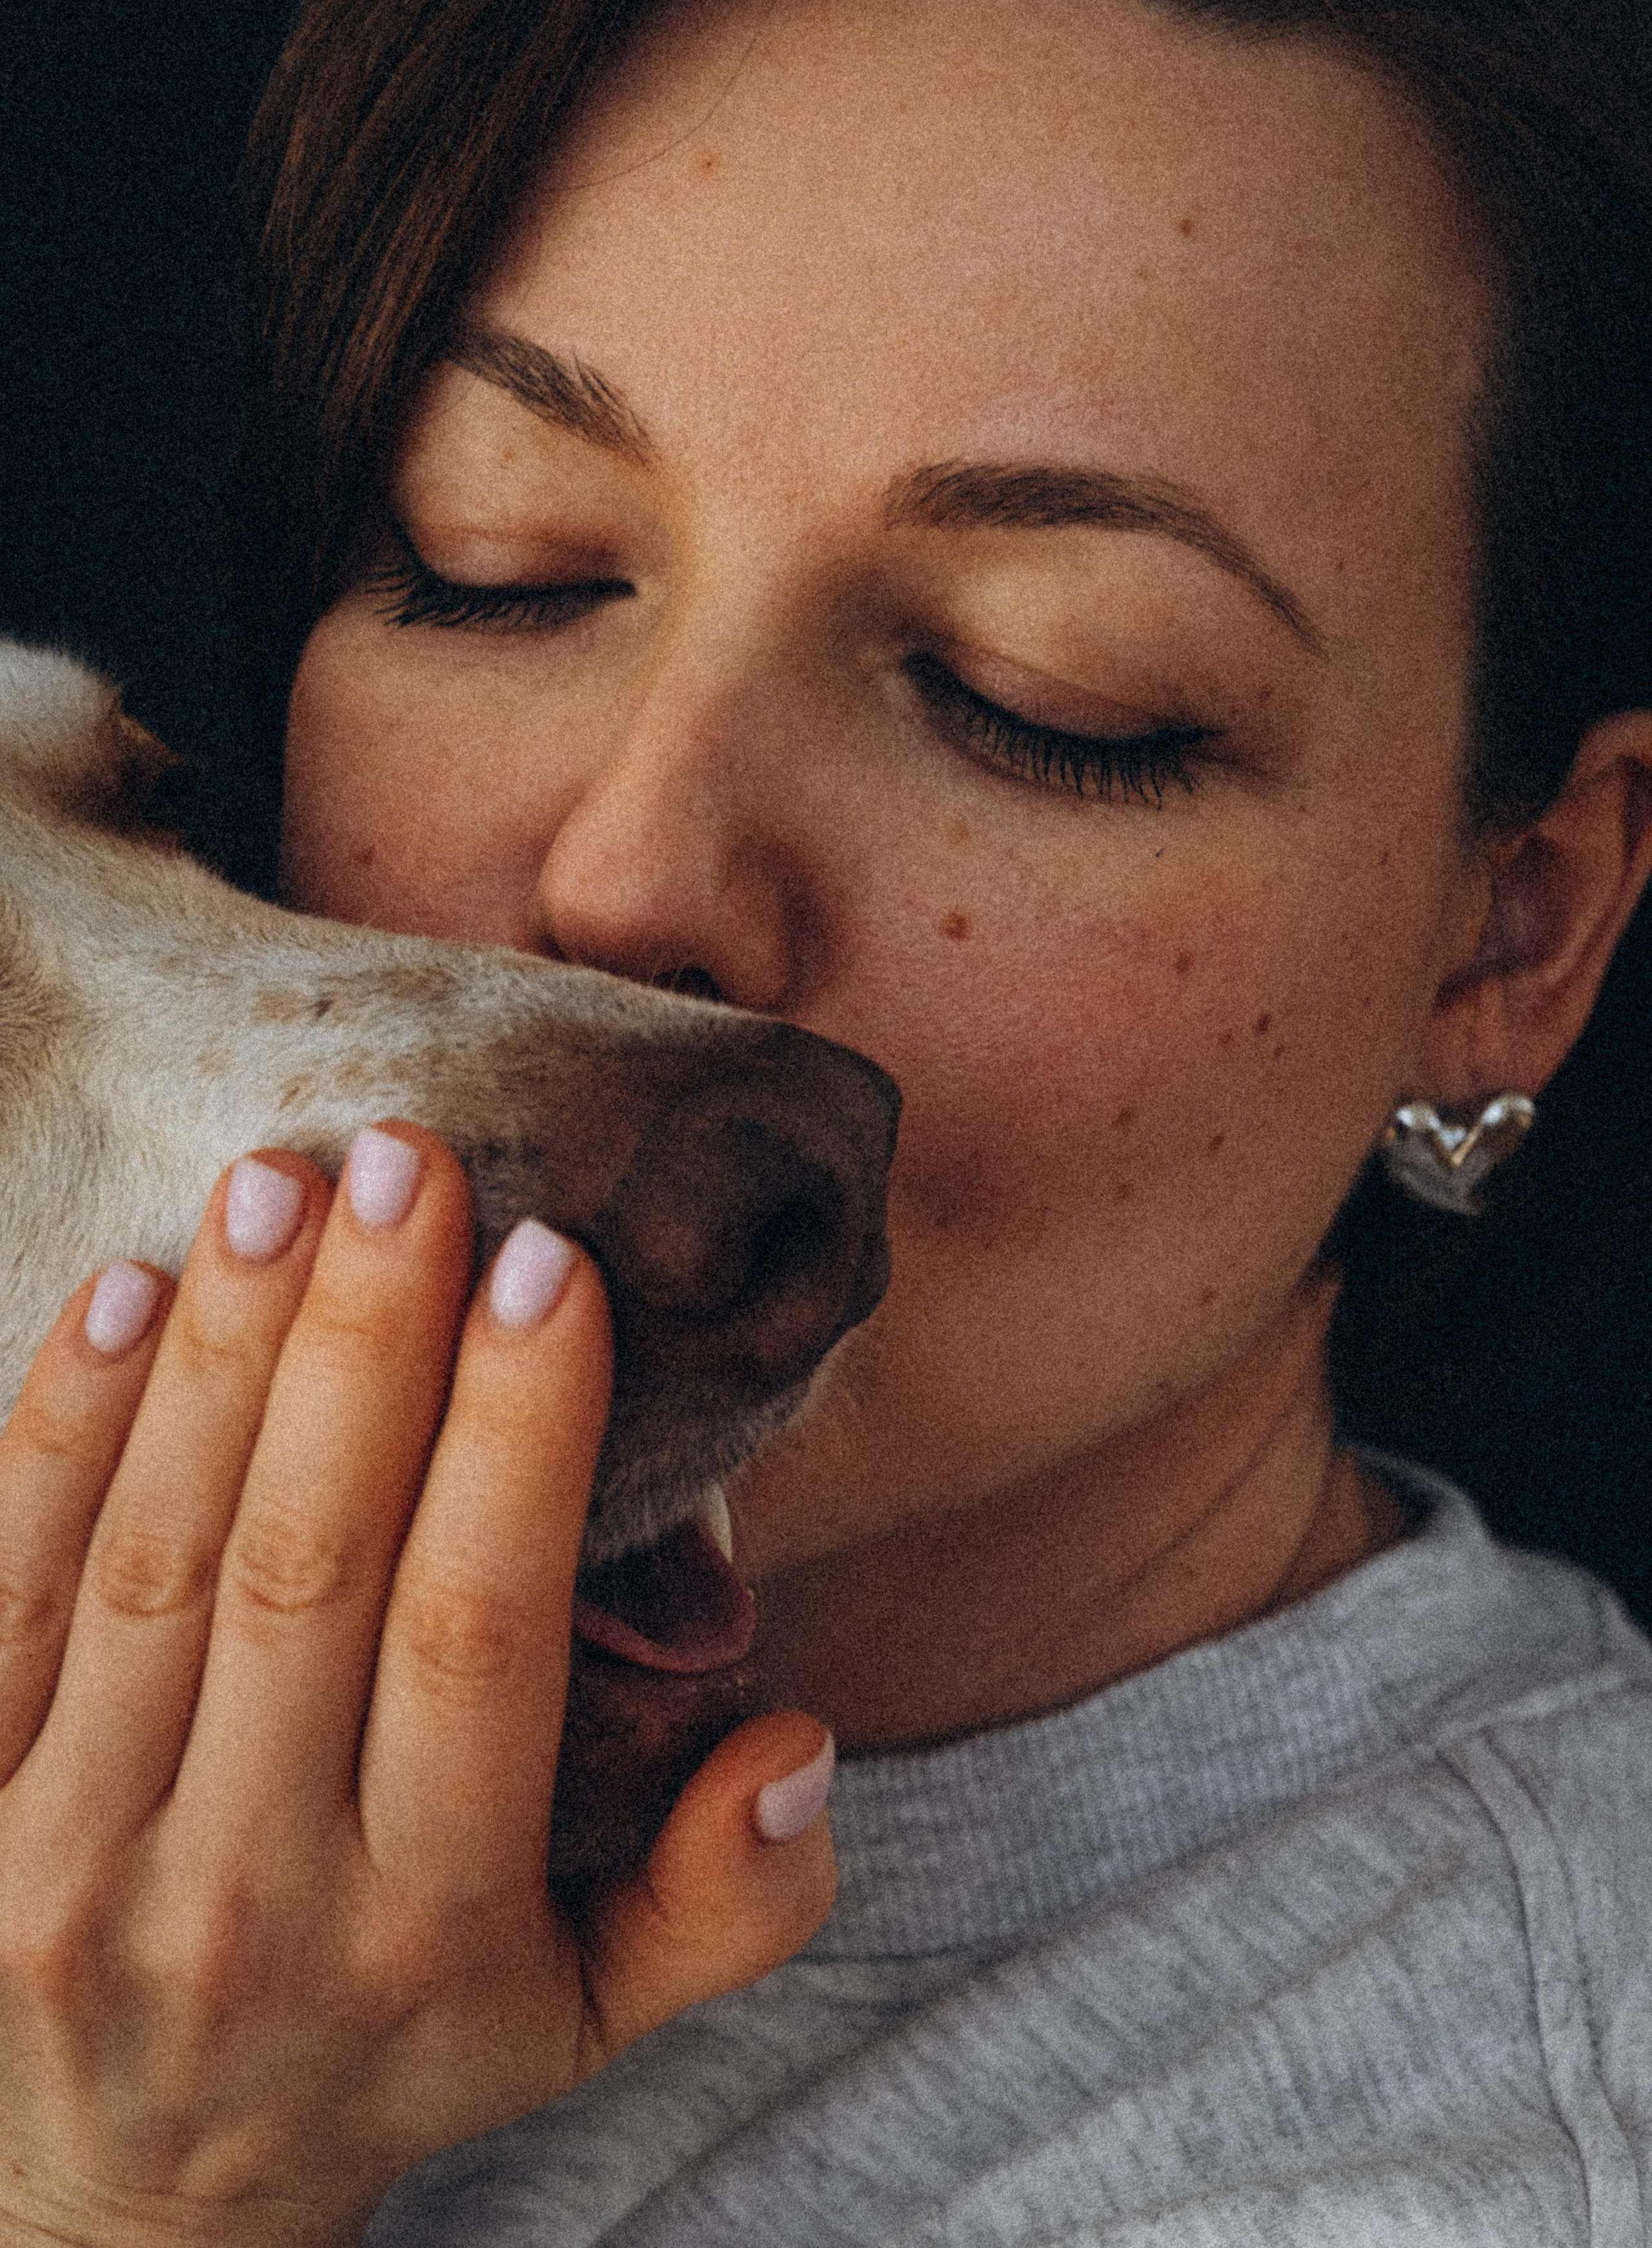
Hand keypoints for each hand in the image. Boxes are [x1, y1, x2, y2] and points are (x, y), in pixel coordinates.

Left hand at [0, 1126, 834, 2246]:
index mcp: (423, 1932)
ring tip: (286, 1179)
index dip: (516, 1443)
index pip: (476, 1639)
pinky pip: (0, 1596)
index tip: (546, 1265)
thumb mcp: (579, 2024)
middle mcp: (239, 1900)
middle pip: (309, 1569)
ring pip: (155, 1559)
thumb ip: (722, 1906)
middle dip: (368, 1344)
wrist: (115, 2209)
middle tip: (412, 1160)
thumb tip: (797, 1744)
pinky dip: (55, 1432)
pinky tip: (126, 1288)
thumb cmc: (382, 2058)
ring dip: (226, 1354)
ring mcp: (65, 1863)